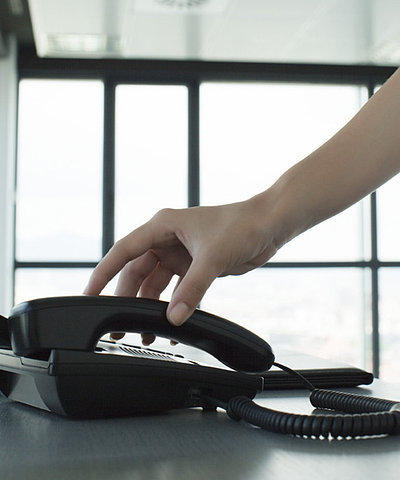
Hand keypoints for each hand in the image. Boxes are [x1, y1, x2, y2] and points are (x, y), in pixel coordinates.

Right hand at [84, 196, 279, 329]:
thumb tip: (173, 317)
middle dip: (127, 298)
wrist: (270, 225)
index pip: (124, 250)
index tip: (90, 294)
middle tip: (119, 326)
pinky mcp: (196, 265)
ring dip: (151, 306)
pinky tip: (171, 322)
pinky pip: (177, 289)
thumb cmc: (241, 224)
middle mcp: (168, 238)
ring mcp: (182, 253)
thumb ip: (192, 288)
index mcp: (163, 226)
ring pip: (156, 283)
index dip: (104, 273)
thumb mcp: (213, 257)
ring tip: (146, 332)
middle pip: (137, 272)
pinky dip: (173, 305)